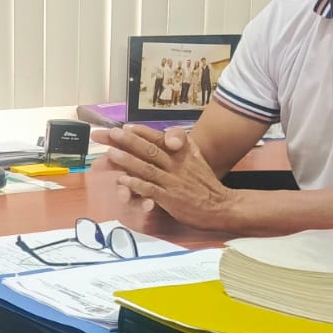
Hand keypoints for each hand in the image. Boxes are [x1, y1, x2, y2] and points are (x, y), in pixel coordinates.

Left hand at [93, 125, 237, 229]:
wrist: (221, 207)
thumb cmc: (207, 184)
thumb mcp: (199, 160)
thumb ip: (186, 146)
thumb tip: (174, 136)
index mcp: (182, 154)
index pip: (160, 139)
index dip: (142, 132)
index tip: (126, 126)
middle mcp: (176, 165)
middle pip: (150, 150)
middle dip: (129, 141)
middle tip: (112, 133)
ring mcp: (172, 182)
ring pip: (147, 168)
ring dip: (128, 161)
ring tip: (111, 153)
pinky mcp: (170, 199)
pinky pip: (151, 190)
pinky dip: (136, 185)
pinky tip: (123, 180)